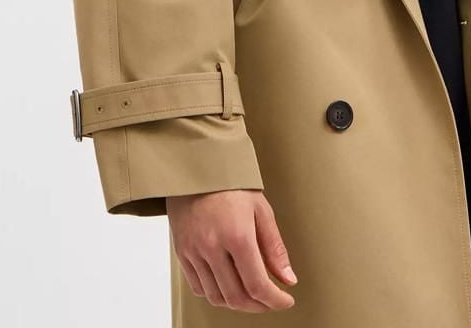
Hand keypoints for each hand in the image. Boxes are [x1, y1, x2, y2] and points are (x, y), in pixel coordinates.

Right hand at [167, 189, 298, 311]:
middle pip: (236, 297)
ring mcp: (194, 251)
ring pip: (216, 297)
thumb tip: (288, 279)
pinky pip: (198, 287)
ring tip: (251, 294)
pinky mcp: (182, 252)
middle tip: (271, 301)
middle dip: (258, 306)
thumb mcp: (261, 209)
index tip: (286, 300)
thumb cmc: (231, 183)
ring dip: (237, 302)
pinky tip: (228, 284)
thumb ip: (274, 248)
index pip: (257, 284)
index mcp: (237, 235)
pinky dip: (216, 294)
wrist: (196, 166)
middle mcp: (212, 247)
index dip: (275, 300)